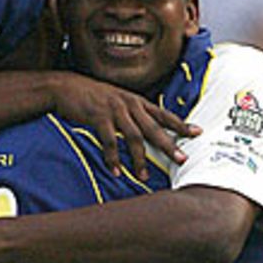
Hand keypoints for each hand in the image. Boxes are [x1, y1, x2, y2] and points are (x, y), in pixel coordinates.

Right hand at [49, 74, 199, 179]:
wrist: (65, 86)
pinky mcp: (98, 117)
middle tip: (182, 159)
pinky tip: (116, 171)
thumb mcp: (117, 100)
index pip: (163, 114)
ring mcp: (114, 110)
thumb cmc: (92, 96)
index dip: (180, 124)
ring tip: (143, 176)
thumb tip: (147, 130)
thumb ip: (133, 113)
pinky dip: (113, 158)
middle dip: (169, 145)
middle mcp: (128, 104)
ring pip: (134, 137)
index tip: (197, 132)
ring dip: (139, 159)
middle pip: (154, 127)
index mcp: (136, 101)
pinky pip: (109, 141)